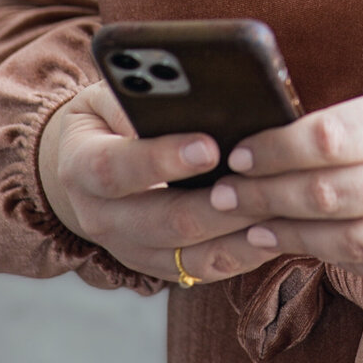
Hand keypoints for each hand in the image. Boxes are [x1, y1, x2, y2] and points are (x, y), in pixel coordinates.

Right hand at [36, 81, 278, 282]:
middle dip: (219, 205)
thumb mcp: (109, 93)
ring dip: (240, 234)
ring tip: (281, 208)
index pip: (117, 169)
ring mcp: (130, 250)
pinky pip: (205, 270)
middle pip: (164, 221)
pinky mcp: (159, 267)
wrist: (86, 165)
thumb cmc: (109, 115)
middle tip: (265, 183)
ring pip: (191, 255)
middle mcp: (100, 218)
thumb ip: (139, 93)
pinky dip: (245, 253)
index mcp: (81, 167)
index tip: (210, 146)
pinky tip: (277, 230)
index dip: (163, 159)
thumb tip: (191, 92)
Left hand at [201, 54, 362, 285]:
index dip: (276, 148)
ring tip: (249, 222)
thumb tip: (309, 129)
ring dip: (285, 233)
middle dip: (262, 193)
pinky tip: (301, 243)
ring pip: (340, 240)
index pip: (328, 137)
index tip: (241, 149)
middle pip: (323, 194)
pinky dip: (330, 256)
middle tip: (222, 190)